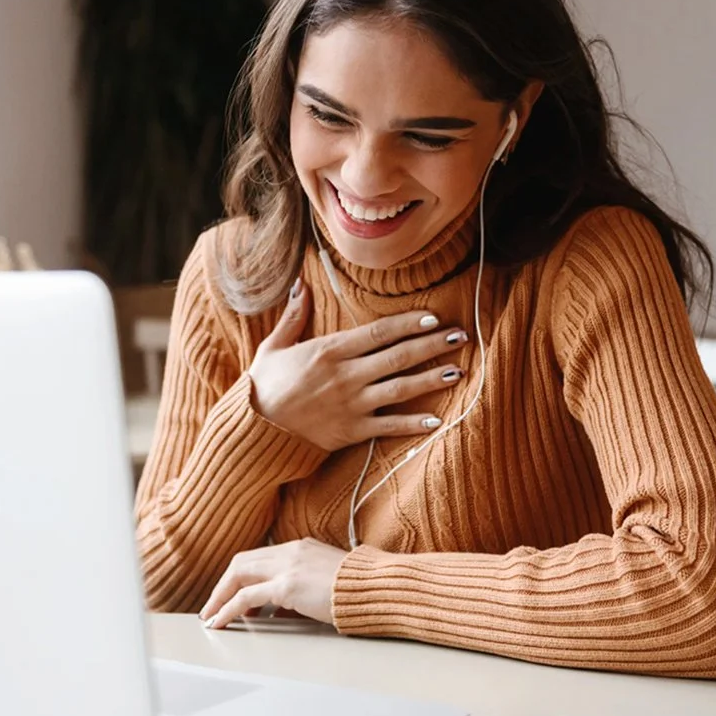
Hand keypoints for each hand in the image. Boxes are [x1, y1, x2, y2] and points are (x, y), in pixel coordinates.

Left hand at [199, 539, 345, 627]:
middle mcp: (291, 551)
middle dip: (223, 585)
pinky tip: (220, 621)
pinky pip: (246, 597)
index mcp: (301, 547)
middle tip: (213, 606)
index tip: (233, 594)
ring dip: (220, 597)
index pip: (260, 557)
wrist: (375, 587)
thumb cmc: (358, 588)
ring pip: (238, 575)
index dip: (241, 576)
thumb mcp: (327, 579)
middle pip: (243, 562)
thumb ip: (304, 586)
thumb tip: (285, 607)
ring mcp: (288, 567)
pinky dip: (227, 609)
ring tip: (211, 616)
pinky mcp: (287, 586)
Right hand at [248, 279, 469, 450]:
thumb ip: (293, 315)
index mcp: (330, 350)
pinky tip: (437, 420)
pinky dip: (413, 424)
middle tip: (460, 336)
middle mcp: (346, 375)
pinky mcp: (352, 431)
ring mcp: (352, 404)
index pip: (379, 332)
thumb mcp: (274, 346)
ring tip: (458, 370)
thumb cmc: (264, 385)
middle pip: (398, 356)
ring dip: (431, 379)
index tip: (433, 317)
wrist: (254, 429)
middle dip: (432, 345)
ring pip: (400, 389)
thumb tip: (300, 284)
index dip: (409, 323)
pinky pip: (389, 427)